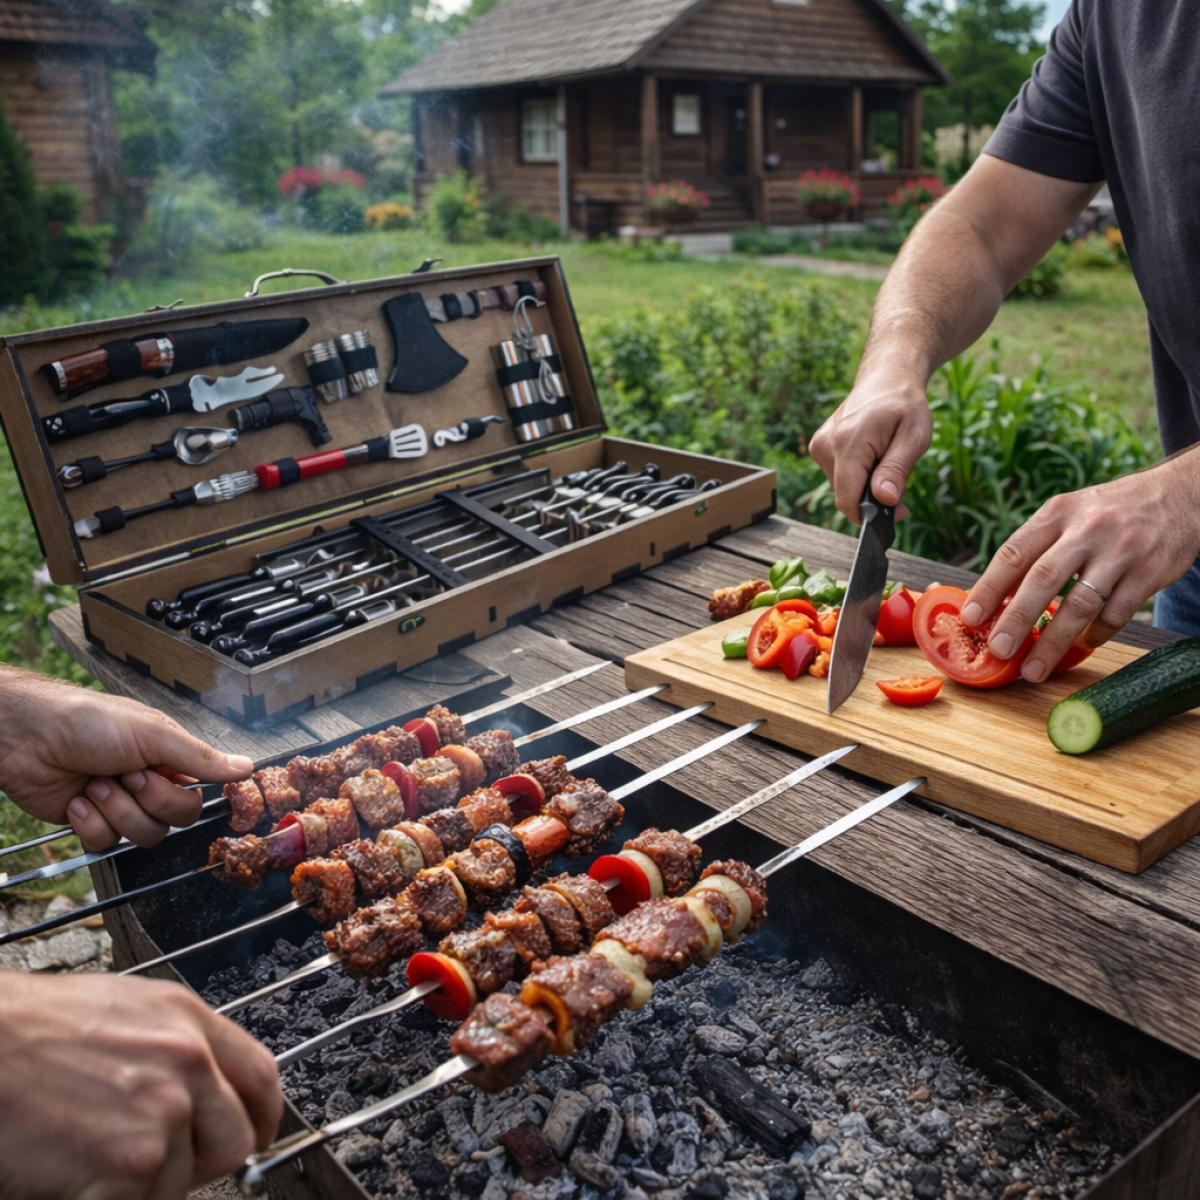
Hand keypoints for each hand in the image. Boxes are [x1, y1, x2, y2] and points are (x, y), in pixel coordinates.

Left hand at [0, 668, 253, 849]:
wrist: (26, 738)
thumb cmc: (87, 721)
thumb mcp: (152, 734)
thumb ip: (200, 757)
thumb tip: (246, 767)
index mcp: (169, 760)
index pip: (197, 797)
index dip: (178, 795)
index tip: (161, 776)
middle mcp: (148, 784)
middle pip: (173, 821)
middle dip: (147, 801)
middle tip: (126, 775)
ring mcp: (120, 805)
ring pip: (142, 836)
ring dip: (116, 810)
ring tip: (95, 784)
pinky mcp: (91, 824)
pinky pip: (106, 844)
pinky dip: (90, 823)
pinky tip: (78, 800)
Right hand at [0, 972, 280, 1199]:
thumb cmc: (28, 1031)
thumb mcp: (121, 1012)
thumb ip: (170, 1048)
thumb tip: (200, 1090)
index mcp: (187, 1019)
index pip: (260, 1076)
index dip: (260, 1116)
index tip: (254, 1137)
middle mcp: (189, 1060)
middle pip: (236, 1138)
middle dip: (200, 1162)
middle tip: (151, 1164)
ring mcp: (165, 1110)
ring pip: (180, 1182)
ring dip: (141, 1185)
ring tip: (88, 1156)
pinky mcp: (134, 1160)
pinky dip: (106, 1199)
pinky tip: (72, 1174)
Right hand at [809, 370, 931, 521]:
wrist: (887, 377)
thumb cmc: (904, 405)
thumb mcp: (914, 437)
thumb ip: (897, 470)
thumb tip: (884, 500)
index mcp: (847, 443)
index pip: (848, 500)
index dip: (871, 515)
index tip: (897, 512)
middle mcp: (825, 445)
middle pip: (846, 496)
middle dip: (873, 497)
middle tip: (899, 477)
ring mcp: (819, 446)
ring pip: (843, 488)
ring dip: (866, 484)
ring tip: (884, 458)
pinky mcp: (819, 448)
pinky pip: (839, 476)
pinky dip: (858, 474)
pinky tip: (872, 454)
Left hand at [960, 453, 1199, 679]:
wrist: (1176, 495)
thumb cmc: (1105, 513)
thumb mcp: (1067, 514)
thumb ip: (1034, 549)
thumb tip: (993, 597)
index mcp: (1056, 514)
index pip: (1014, 553)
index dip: (989, 587)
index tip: (969, 617)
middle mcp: (1087, 530)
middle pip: (1043, 579)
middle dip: (1016, 619)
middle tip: (998, 651)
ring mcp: (1121, 551)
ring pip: (1081, 604)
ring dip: (1054, 643)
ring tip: (1033, 669)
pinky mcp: (1150, 572)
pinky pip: (1117, 613)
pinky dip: (1095, 635)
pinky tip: (1081, 646)